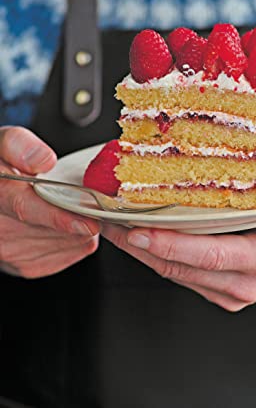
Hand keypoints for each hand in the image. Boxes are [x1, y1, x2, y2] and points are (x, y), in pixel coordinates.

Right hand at [0, 126, 99, 277]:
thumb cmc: (2, 164)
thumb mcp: (4, 142)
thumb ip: (19, 145)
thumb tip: (43, 160)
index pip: (25, 209)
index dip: (58, 217)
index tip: (88, 222)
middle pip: (52, 231)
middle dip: (79, 215)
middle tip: (95, 199)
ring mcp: (11, 252)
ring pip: (65, 244)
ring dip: (80, 227)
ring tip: (78, 206)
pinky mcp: (26, 265)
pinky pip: (68, 253)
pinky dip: (78, 238)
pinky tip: (71, 223)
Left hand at [102, 198, 255, 310]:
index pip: (209, 255)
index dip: (171, 244)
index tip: (137, 231)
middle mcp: (243, 281)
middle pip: (181, 267)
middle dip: (140, 247)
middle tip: (109, 223)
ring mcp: (230, 289)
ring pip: (176, 273)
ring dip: (142, 252)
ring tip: (115, 227)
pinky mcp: (222, 289)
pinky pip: (184, 275)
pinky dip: (159, 256)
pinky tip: (143, 238)